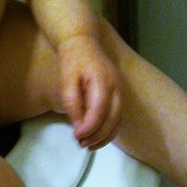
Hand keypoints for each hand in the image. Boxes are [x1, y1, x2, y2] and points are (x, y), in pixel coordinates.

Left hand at [58, 33, 121, 148]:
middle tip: (81, 144)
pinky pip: (118, 117)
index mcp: (103, 81)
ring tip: (88, 145)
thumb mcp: (66, 80)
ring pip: (118, 121)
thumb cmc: (73, 60)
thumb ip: (72, 103)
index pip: (100, 110)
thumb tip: (78, 128)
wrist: (83, 42)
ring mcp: (120, 91)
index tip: (76, 136)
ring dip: (104, 136)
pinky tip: (97, 138)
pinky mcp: (118, 95)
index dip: (89, 127)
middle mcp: (116, 88)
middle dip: (98, 136)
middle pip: (113, 119)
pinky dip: (109, 131)